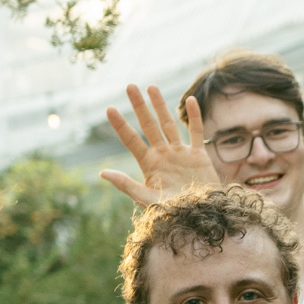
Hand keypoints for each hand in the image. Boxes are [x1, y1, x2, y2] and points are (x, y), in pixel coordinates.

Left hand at [99, 85, 214, 208]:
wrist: (201, 217)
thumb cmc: (173, 213)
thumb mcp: (146, 200)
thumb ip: (126, 185)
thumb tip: (102, 172)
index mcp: (149, 165)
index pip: (131, 140)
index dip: (120, 125)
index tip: (109, 108)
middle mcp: (163, 155)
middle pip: (149, 125)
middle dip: (139, 106)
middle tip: (129, 86)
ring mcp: (180, 153)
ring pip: (169, 124)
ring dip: (160, 106)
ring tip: (151, 87)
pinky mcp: (199, 156)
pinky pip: (196, 132)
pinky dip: (194, 117)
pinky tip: (191, 100)